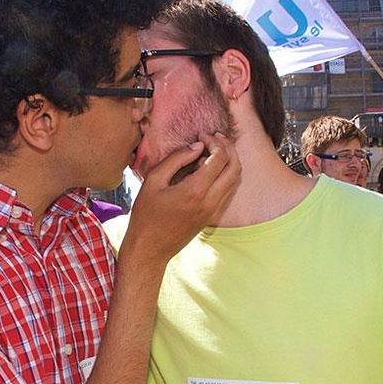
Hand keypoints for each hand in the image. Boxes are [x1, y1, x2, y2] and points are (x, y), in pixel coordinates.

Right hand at [122, 132, 239, 265]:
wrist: (150, 248)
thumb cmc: (146, 215)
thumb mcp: (154, 181)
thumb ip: (176, 159)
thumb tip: (197, 146)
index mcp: (195, 190)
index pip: (220, 158)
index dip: (214, 141)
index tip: (202, 136)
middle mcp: (210, 201)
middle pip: (235, 167)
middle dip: (228, 147)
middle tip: (214, 138)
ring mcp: (214, 210)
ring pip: (236, 179)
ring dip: (230, 161)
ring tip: (214, 150)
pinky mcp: (213, 216)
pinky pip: (230, 191)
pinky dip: (227, 175)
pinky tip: (211, 169)